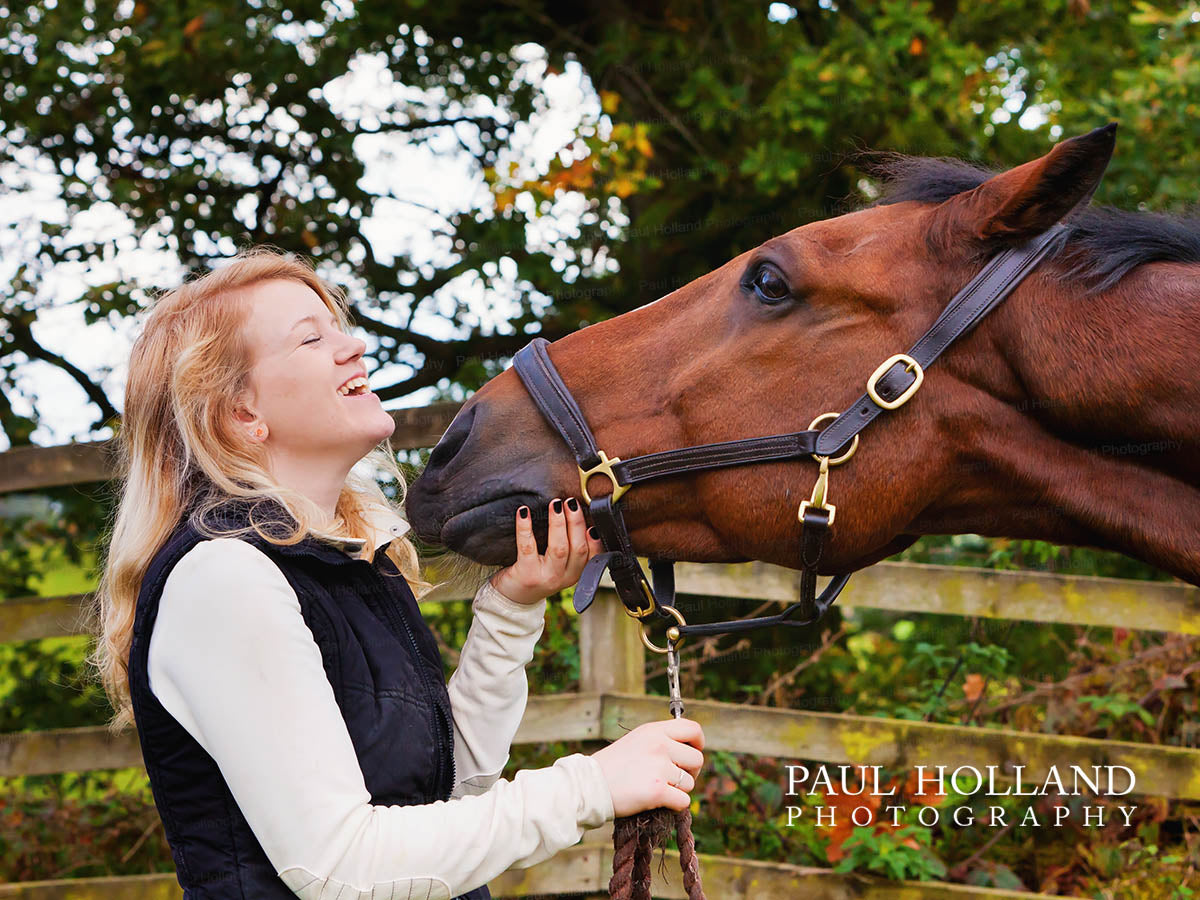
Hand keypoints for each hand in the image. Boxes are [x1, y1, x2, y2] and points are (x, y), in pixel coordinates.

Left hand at [488, 497, 603, 605]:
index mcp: (575, 573)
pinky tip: (524, 512)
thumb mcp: (560, 567)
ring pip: (558, 548)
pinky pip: (527, 547)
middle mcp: (564, 578)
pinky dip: (526, 527)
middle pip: (577, 548)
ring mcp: (546, 577)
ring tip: (555, 505)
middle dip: (576, 523)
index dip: (596, 539)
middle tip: (571, 502)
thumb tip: (577, 514)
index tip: (594, 519)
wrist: (512, 598)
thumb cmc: (537, 574)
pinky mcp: (526, 574)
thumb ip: (571, 548)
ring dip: (558, 523)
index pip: (593, 556)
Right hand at [592, 719, 705, 815]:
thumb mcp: (637, 740)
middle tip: (674, 779)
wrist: (589, 786)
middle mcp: (660, 745)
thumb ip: (661, 741)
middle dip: (690, 772)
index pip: (693, 729)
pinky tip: (658, 802)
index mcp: (654, 731)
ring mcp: (659, 768)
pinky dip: (674, 806)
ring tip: (656, 789)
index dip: (698, 743)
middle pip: (697, 759)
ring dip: (678, 790)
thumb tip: (689, 750)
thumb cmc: (612, 766)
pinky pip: (683, 801)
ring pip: (690, 783)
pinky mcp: (657, 790)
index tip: (692, 753)